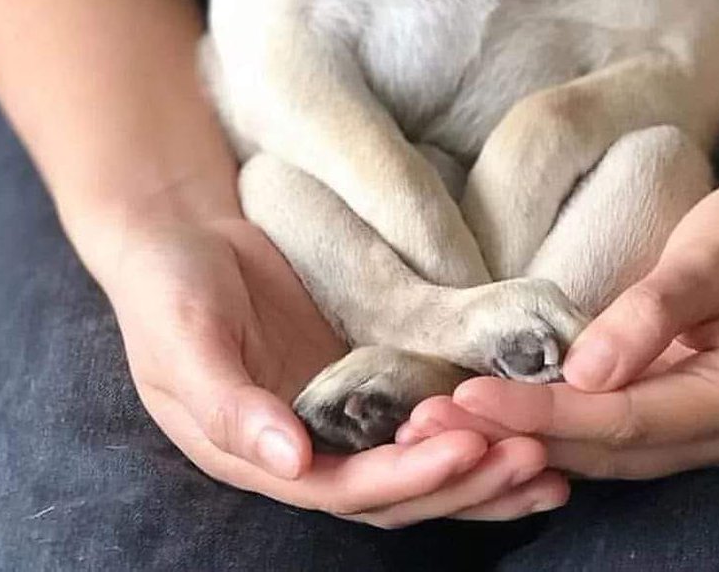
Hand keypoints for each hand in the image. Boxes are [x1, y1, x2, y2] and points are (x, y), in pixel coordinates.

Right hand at [96, 208, 566, 524]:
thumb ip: (229, 404)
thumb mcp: (183, 341)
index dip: (409, 476)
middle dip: (465, 479)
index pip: (346, 488)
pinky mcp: (365, 367)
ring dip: (481, 465)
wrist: (183, 231)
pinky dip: (468, 416)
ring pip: (419, 455)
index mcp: (260, 454)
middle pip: (397, 487)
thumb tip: (290, 460)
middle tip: (535, 457)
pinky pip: (424, 402)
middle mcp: (307, 446)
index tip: (469, 450)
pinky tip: (521, 412)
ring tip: (550, 460)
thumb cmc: (168, 288)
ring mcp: (340, 408)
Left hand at [397, 175, 718, 478]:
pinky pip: (609, 434)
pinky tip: (498, 414)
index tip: (472, 396)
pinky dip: (553, 426)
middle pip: (608, 450)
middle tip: (432, 421)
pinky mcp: (678, 412)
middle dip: (519, 436)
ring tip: (446, 422)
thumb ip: (653, 311)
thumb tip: (585, 374)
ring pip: (604, 452)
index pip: (628, 421)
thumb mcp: (712, 253)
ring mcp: (703, 430)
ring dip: (527, 437)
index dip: (548, 413)